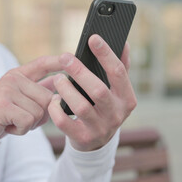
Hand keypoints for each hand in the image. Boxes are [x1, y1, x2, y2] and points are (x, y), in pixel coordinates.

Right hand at [0, 56, 61, 140]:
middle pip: (47, 98)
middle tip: (22, 117)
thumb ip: (40, 90)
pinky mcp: (3, 105)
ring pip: (39, 112)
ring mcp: (7, 90)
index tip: (70, 56)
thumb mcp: (22, 98)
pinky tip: (10, 126)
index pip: (41, 64)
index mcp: (19, 74)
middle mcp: (13, 79)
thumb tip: (61, 83)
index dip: (57, 61)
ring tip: (14, 121)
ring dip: (30, 124)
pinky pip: (28, 121)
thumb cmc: (5, 113)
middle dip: (41, 115)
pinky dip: (22, 130)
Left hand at [49, 34, 136, 150]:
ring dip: (66, 89)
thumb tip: (124, 43)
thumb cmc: (106, 108)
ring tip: (58, 78)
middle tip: (65, 57)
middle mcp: (116, 115)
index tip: (93, 38)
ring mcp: (100, 128)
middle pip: (98, 90)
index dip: (106, 54)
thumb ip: (121, 68)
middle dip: (80, 71)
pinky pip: (64, 122)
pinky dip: (56, 109)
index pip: (119, 73)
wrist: (97, 143)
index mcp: (127, 99)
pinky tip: (54, 99)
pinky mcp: (82, 138)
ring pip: (81, 107)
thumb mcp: (117, 91)